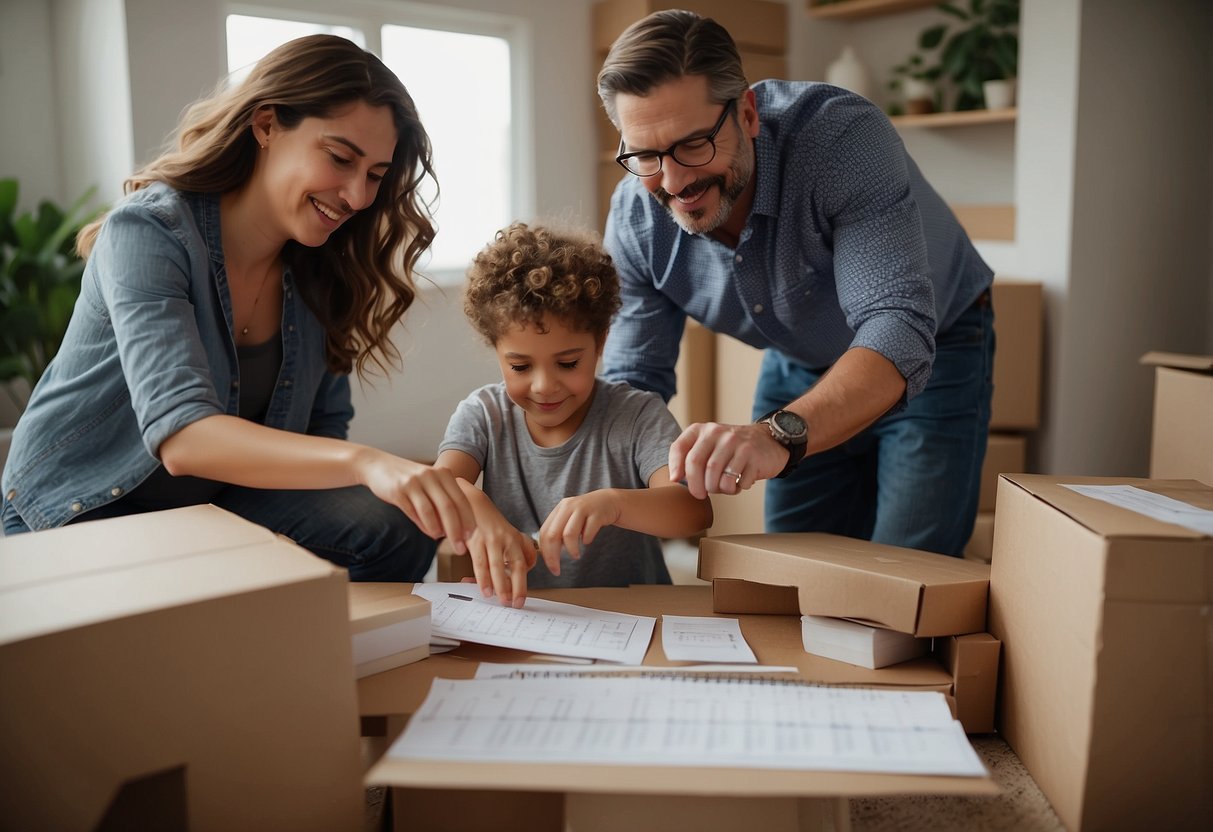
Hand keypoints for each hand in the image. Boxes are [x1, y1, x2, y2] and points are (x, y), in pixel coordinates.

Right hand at [357, 452, 475, 552]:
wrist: (378, 465)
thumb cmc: (409, 480)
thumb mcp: (429, 484)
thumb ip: (442, 501)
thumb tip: (455, 529)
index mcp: (443, 474)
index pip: (461, 499)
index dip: (468, 519)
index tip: (471, 536)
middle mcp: (431, 476)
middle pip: (449, 507)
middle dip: (457, 530)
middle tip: (460, 548)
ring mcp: (414, 482)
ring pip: (432, 510)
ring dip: (439, 530)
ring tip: (443, 541)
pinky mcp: (398, 490)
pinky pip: (414, 511)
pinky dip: (424, 525)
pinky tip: (429, 533)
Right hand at [462, 507, 536, 607]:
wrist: (472, 505)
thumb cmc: (491, 525)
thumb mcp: (509, 535)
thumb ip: (517, 553)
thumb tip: (519, 576)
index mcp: (516, 539)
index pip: (525, 563)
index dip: (523, 583)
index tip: (521, 600)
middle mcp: (506, 538)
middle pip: (516, 565)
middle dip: (516, 587)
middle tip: (514, 604)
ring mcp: (491, 539)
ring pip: (496, 565)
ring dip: (499, 585)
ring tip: (499, 600)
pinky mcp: (475, 539)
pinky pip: (479, 562)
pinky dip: (482, 578)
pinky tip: (484, 590)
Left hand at [538, 490, 622, 572]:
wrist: (610, 501)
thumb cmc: (588, 515)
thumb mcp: (571, 519)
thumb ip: (559, 532)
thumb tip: (548, 554)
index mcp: (559, 509)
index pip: (544, 532)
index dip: (545, 553)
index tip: (551, 567)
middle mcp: (568, 506)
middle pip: (552, 535)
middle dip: (553, 556)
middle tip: (557, 570)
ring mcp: (582, 508)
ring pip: (568, 534)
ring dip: (571, 550)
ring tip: (576, 556)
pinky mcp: (596, 514)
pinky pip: (588, 533)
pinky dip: (587, 540)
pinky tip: (588, 540)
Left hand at [668, 422, 788, 499]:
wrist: (769, 440)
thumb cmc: (732, 449)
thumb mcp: (709, 444)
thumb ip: (691, 456)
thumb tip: (674, 478)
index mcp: (703, 430)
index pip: (680, 448)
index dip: (675, 467)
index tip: (676, 480)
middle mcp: (718, 433)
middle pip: (697, 464)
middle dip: (696, 485)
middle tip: (700, 494)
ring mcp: (737, 443)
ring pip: (716, 476)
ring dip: (717, 489)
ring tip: (723, 488)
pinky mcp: (753, 455)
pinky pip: (737, 482)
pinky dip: (736, 489)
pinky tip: (739, 483)